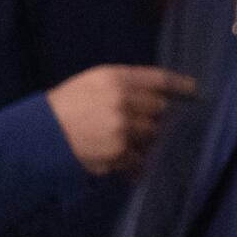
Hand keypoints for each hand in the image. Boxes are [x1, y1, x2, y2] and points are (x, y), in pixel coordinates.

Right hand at [46, 66, 195, 175]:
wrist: (42, 134)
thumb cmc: (67, 104)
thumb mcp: (92, 82)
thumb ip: (125, 84)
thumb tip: (160, 96)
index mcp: (115, 78)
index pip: (159, 80)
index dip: (180, 85)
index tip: (194, 91)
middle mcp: (123, 101)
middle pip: (160, 109)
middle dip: (155, 116)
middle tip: (146, 120)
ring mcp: (123, 129)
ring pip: (152, 134)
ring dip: (145, 137)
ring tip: (123, 137)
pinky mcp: (120, 152)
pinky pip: (139, 156)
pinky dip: (133, 157)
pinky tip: (118, 154)